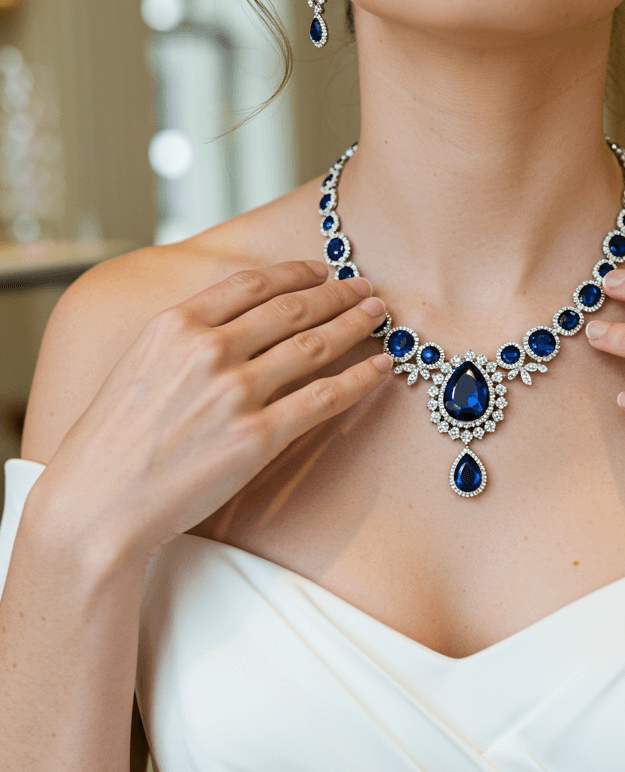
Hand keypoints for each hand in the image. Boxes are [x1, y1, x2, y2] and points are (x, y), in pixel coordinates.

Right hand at [36, 261, 390, 564]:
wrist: (97, 502)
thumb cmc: (111, 443)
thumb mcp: (136, 365)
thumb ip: (182, 338)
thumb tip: (229, 323)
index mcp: (175, 325)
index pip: (251, 284)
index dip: (295, 273)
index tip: (321, 269)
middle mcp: (208, 350)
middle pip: (291, 309)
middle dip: (336, 294)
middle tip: (365, 288)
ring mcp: (235, 393)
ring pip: (314, 346)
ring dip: (354, 325)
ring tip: (379, 316)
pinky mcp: (257, 437)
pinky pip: (323, 398)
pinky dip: (359, 379)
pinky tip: (379, 367)